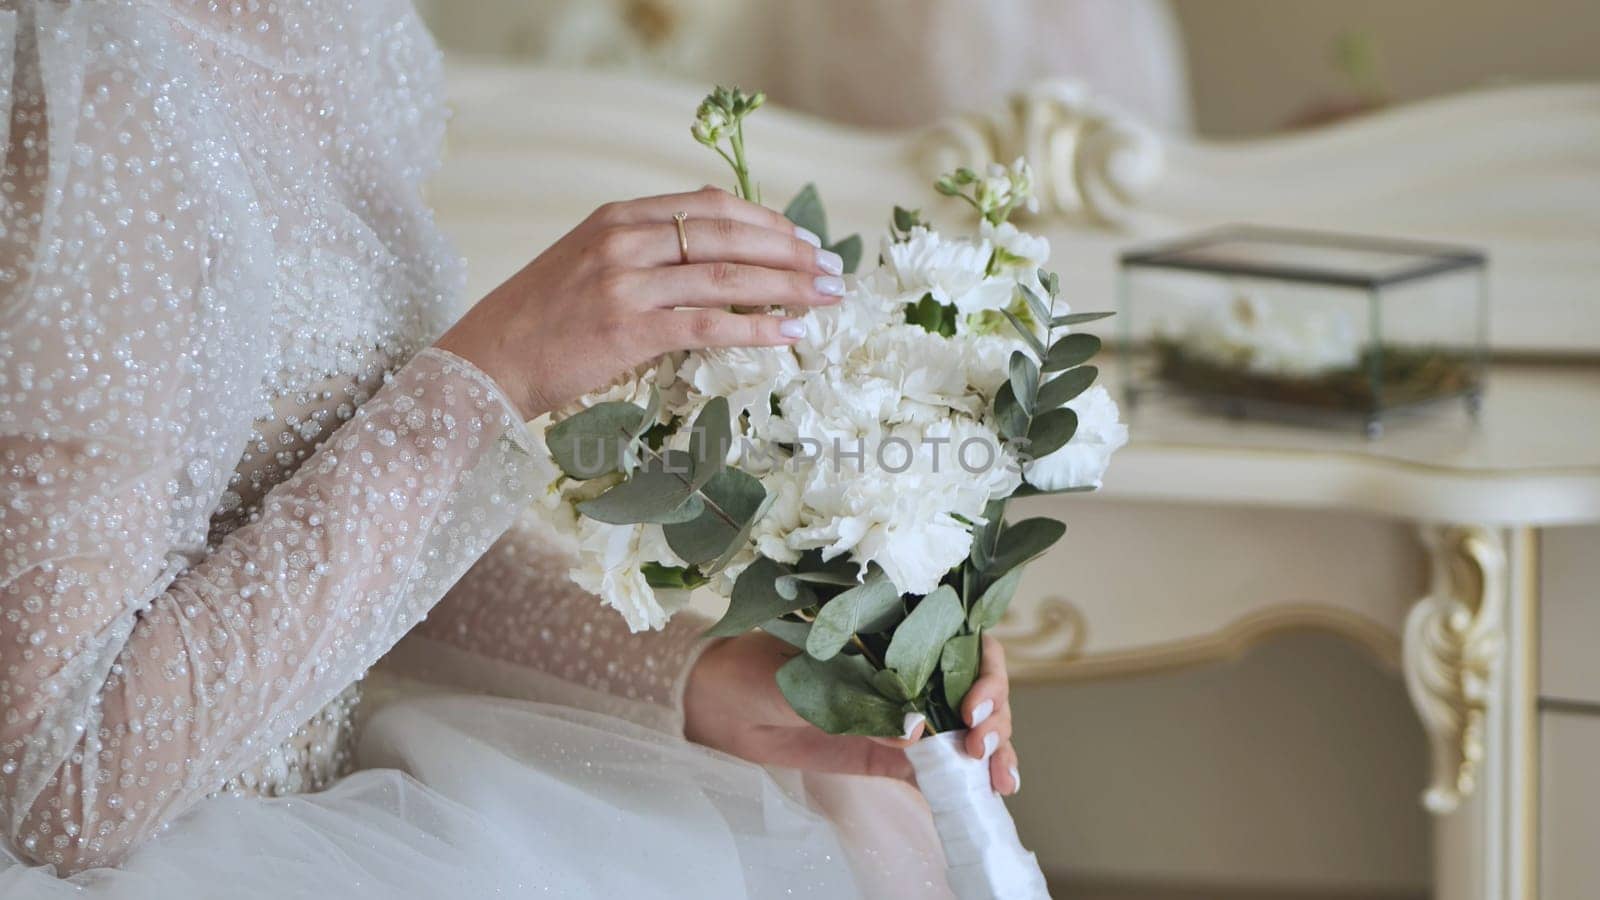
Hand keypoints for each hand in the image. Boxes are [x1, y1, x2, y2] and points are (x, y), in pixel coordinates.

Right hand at [435, 186, 843, 419]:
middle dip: (790, 251)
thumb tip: (713, 266)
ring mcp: (626, 283)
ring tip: (827, 297)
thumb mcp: (586, 265)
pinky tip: (790, 333)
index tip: (804, 238)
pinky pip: (709, 325)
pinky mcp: (628, 329)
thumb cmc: (539, 322)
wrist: (486, 361)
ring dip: (787, 286)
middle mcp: (624, 240)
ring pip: (727, 276)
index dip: (765, 219)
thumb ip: (642, 255)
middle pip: (727, 234)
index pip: (708, 204)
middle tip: (832, 268)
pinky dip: (757, 328)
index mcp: (617, 217)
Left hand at [684, 632, 1020, 794]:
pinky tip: (977, 797)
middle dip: (994, 719)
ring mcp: (903, 716)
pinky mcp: (888, 756)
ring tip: (997, 782)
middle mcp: (912, 672)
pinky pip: (933, 769)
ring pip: (965, 732)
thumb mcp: (811, 677)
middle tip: (980, 748)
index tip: (970, 704)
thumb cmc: (761, 665)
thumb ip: (861, 700)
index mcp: (901, 633)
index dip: (983, 672)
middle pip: (978, 691)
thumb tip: (917, 730)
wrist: (721, 700)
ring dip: (991, 756)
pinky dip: (958, 783)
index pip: (966, 644)